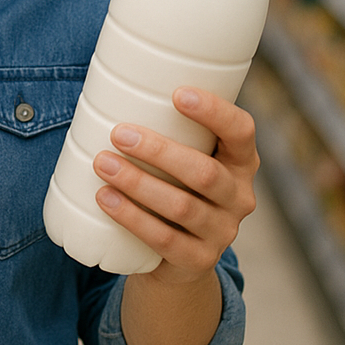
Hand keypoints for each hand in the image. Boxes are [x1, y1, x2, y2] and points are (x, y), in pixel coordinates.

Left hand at [91, 87, 258, 286]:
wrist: (180, 259)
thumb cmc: (175, 188)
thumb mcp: (183, 159)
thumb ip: (168, 128)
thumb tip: (111, 83)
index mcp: (240, 162)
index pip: (241, 131)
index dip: (214, 112)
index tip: (176, 93)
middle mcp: (239, 197)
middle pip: (205, 172)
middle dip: (158, 151)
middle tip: (118, 134)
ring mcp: (222, 232)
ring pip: (181, 206)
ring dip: (138, 183)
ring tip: (102, 164)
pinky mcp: (198, 260)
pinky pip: (164, 239)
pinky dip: (131, 217)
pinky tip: (105, 199)